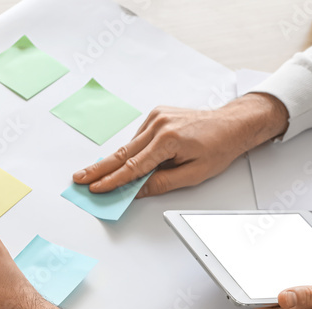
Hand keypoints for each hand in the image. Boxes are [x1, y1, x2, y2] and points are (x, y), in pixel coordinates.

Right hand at [72, 93, 288, 197]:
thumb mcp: (193, 175)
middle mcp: (159, 125)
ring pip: (129, 146)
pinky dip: (132, 151)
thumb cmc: (218, 148)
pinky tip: (130, 160)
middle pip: (122, 153)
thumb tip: (136, 191)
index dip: (113, 181)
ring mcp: (156, 117)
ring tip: (94, 174)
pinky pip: (138, 138)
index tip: (97, 189)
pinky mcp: (156, 115)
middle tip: (80, 178)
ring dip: (115, 162)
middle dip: (99, 169)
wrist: (232, 123)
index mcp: (169, 140)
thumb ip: (161, 183)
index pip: (134, 167)